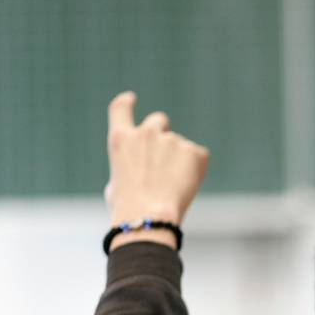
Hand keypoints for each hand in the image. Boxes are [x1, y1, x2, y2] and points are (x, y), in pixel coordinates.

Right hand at [105, 92, 209, 249]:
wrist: (150, 217)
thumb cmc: (128, 209)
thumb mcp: (116, 184)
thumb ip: (128, 167)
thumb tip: (138, 169)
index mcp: (120, 140)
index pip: (120, 109)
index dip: (126, 102)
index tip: (131, 98)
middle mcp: (146, 133)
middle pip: (159, 120)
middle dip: (162, 132)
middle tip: (165, 155)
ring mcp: (172, 140)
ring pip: (180, 145)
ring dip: (179, 159)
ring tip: (172, 186)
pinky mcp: (195, 151)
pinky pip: (198, 157)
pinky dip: (196, 169)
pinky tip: (185, 186)